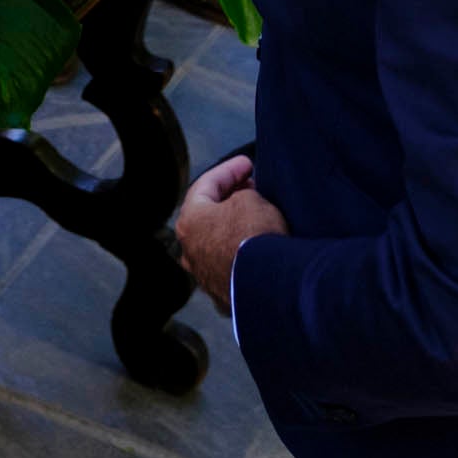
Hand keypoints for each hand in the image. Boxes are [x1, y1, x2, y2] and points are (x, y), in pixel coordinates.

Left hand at [174, 153, 285, 312]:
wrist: (268, 285)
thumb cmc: (254, 236)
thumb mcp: (250, 199)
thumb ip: (242, 195)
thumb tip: (244, 202)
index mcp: (190, 220)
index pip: (207, 184)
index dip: (230, 169)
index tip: (247, 163)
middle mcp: (189, 249)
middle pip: (209, 215)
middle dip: (231, 198)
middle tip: (251, 186)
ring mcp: (204, 275)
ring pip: (218, 242)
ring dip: (235, 227)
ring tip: (258, 216)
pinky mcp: (223, 294)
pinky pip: (231, 264)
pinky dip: (242, 252)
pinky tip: (259, 247)